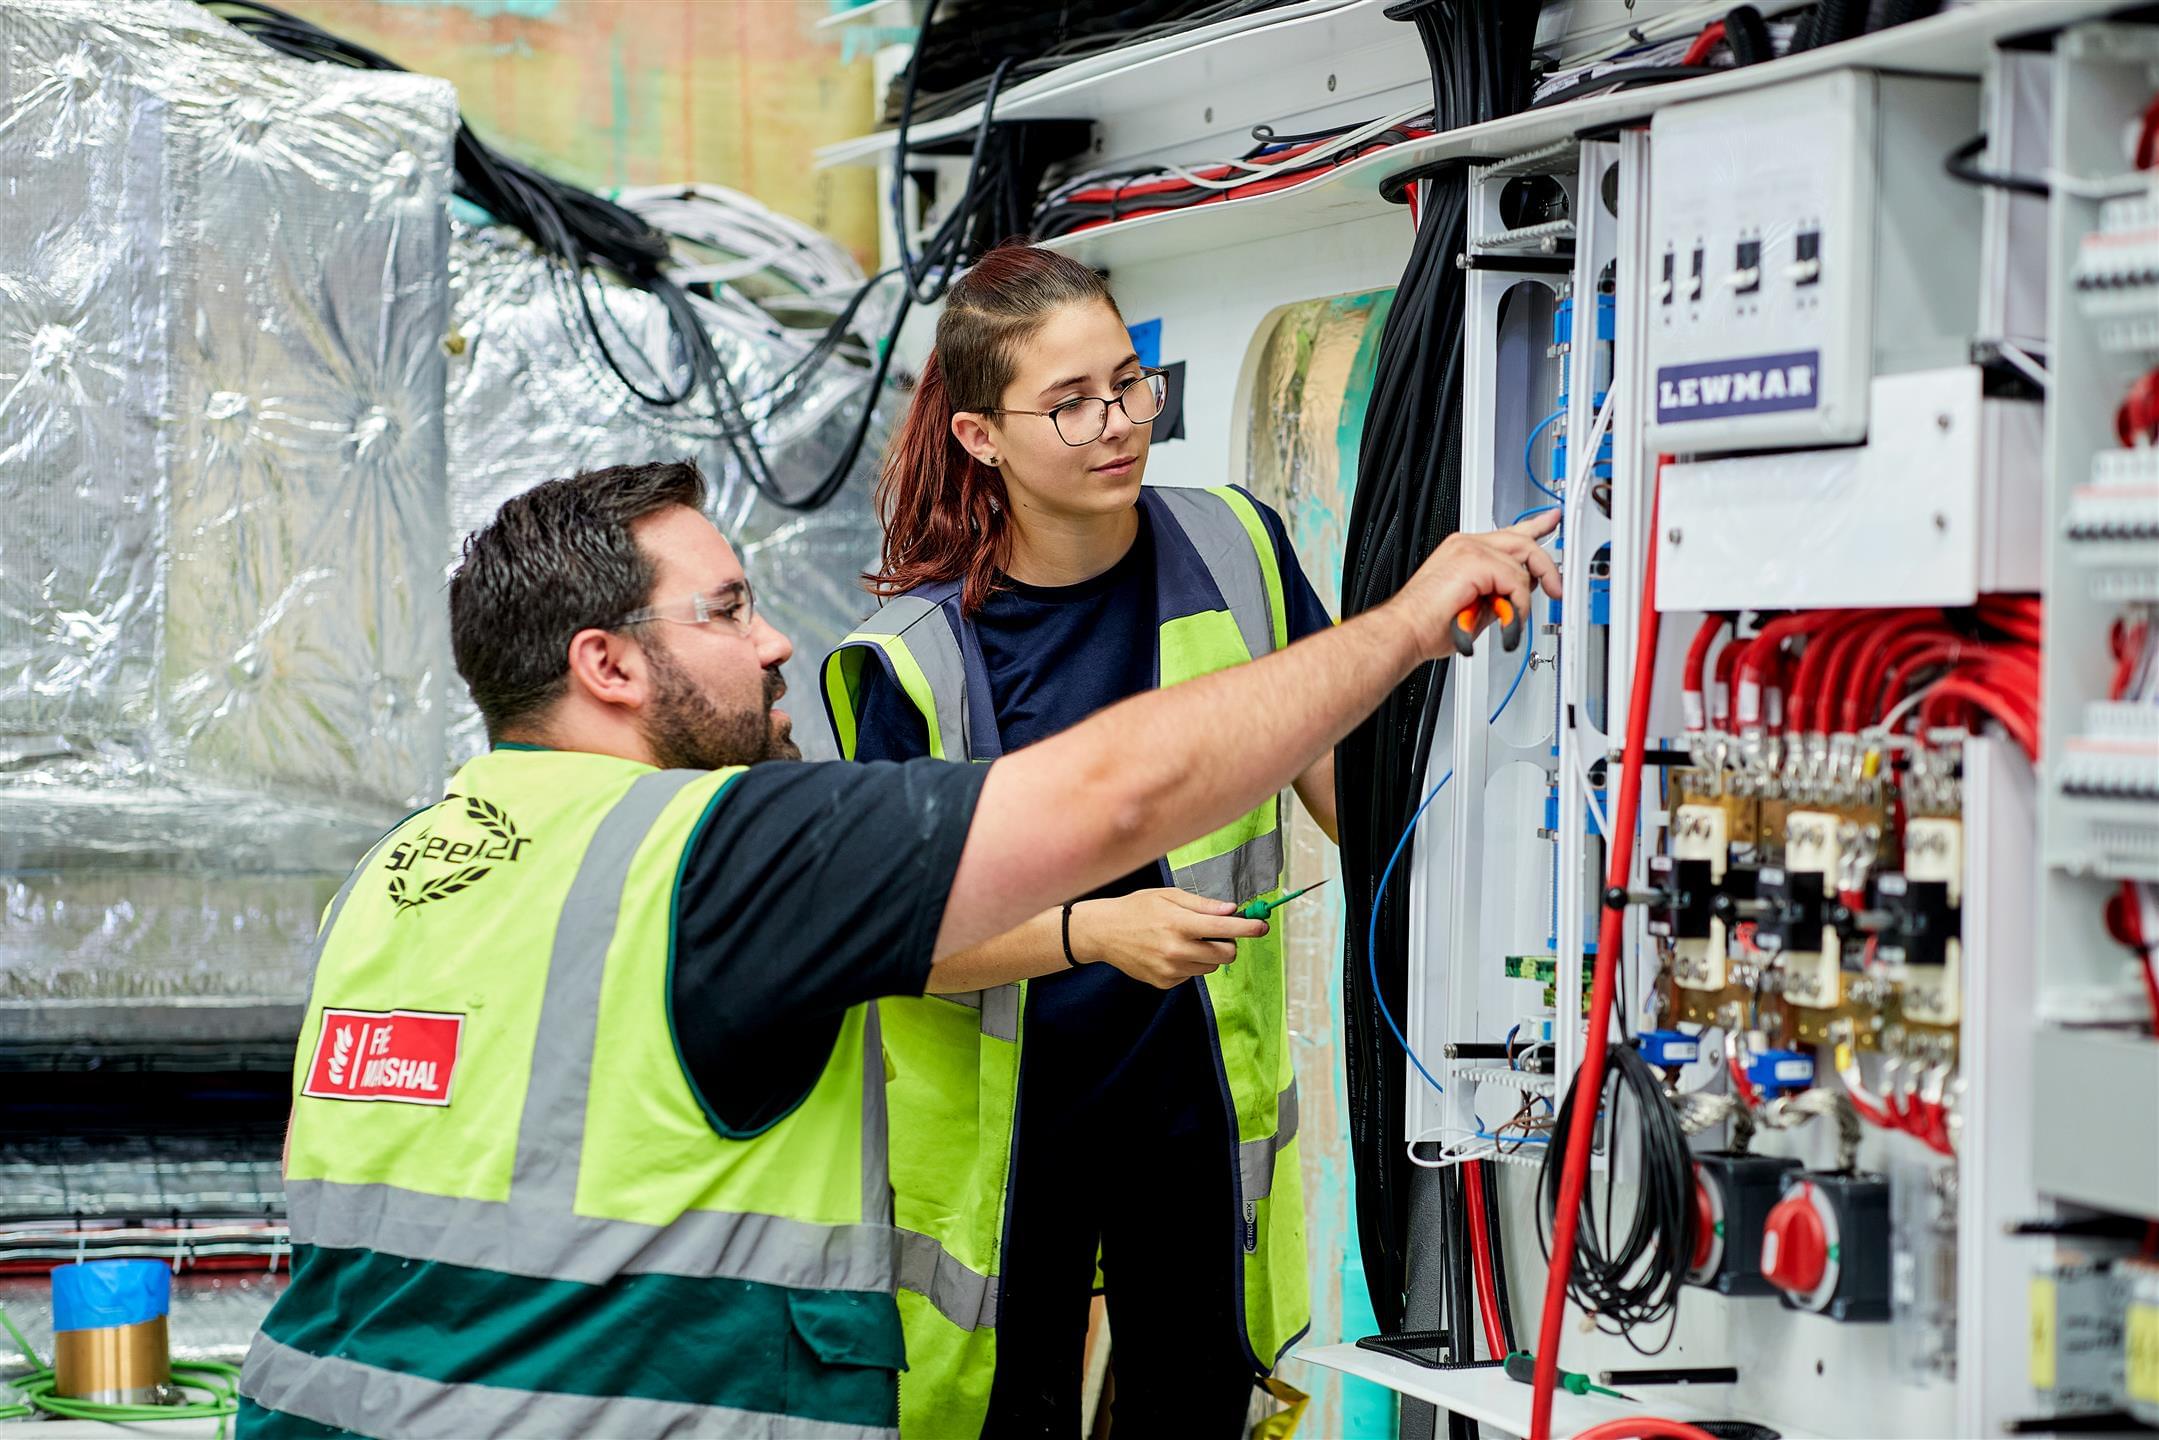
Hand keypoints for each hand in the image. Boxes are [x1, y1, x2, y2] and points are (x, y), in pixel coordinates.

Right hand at [1067, 887, 1269, 988]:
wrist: (1103, 932)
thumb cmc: (1137, 909)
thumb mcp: (1168, 896)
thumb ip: (1202, 905)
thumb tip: (1232, 910)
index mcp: (1179, 923)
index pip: (1225, 929)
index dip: (1248, 928)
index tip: (1262, 926)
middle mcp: (1176, 949)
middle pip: (1225, 954)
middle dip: (1229, 943)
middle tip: (1217, 932)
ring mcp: (1170, 969)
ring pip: (1211, 966)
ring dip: (1209, 953)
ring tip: (1186, 940)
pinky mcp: (1164, 982)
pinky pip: (1192, 974)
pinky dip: (1190, 964)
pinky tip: (1170, 951)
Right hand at [1388, 512, 1563, 659]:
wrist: (1406, 630)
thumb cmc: (1428, 624)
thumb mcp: (1476, 606)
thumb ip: (1499, 593)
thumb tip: (1521, 595)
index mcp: (1465, 552)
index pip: (1508, 532)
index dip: (1534, 526)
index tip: (1551, 521)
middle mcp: (1466, 544)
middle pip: (1522, 541)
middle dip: (1545, 567)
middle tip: (1556, 589)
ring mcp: (1469, 549)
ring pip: (1523, 560)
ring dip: (1524, 597)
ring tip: (1511, 620)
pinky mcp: (1474, 561)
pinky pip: (1515, 580)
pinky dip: (1517, 604)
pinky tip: (1505, 618)